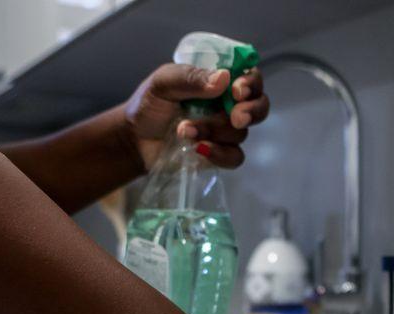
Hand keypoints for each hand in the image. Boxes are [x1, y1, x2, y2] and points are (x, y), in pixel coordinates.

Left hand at [124, 63, 269, 169]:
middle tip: (236, 117)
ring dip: (213, 131)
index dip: (251, 83)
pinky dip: (219, 154)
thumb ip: (190, 78)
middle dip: (252, 111)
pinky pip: (234, 157)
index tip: (237, 90)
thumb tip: (223, 79)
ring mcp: (225, 132)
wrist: (134, 140)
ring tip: (184, 130)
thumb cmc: (149, 105)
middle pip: (259, 106)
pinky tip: (198, 150)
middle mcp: (228, 105)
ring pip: (240, 133)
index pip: (249, 77)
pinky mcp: (220, 155)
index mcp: (219, 81)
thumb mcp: (163, 83)